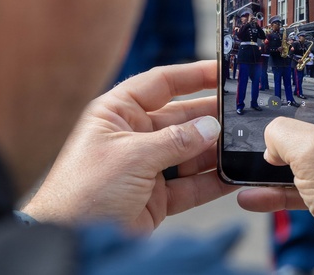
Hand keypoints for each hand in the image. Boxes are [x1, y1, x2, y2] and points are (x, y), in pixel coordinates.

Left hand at [22, 61, 234, 232]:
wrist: (69, 242)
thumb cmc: (82, 193)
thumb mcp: (132, 157)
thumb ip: (176, 140)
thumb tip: (211, 126)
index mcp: (117, 113)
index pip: (161, 83)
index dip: (193, 75)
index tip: (223, 71)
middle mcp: (134, 136)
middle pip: (182, 118)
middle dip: (211, 117)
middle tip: (242, 113)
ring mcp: (147, 167)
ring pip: (191, 151)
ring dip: (216, 150)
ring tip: (243, 145)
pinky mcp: (157, 197)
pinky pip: (192, 184)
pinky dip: (213, 181)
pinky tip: (233, 175)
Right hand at [237, 51, 313, 274]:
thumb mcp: (310, 150)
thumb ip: (282, 132)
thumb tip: (271, 139)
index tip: (290, 55)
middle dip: (286, 109)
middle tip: (257, 107)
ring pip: (306, 147)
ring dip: (277, 154)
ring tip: (249, 155)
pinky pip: (303, 182)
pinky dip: (278, 188)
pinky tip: (250, 196)